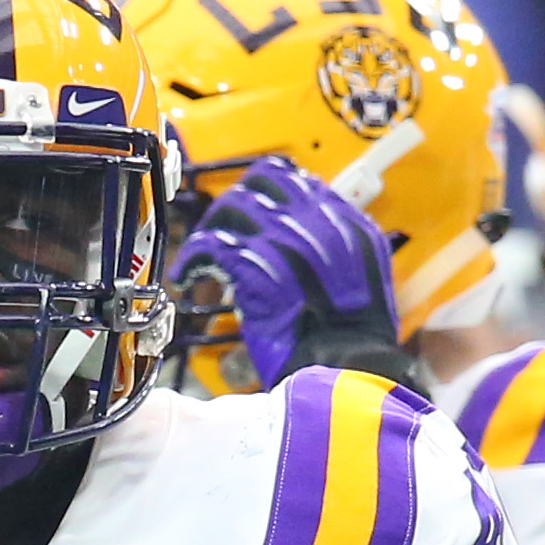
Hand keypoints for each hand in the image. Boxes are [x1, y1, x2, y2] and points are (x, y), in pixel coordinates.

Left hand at [170, 155, 402, 386]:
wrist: (346, 366)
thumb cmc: (349, 338)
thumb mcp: (356, 278)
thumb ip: (331, 248)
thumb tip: (297, 237)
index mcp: (346, 221)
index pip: (294, 178)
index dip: (263, 192)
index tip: (248, 213)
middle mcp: (317, 219)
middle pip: (259, 184)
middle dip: (233, 206)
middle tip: (221, 233)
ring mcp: (286, 238)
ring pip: (232, 208)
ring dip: (210, 230)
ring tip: (203, 259)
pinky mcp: (255, 266)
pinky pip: (211, 245)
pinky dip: (192, 259)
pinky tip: (187, 277)